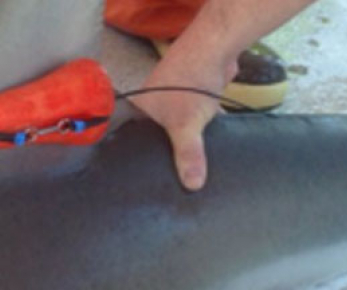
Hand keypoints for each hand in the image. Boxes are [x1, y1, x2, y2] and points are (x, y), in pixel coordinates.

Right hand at [130, 41, 237, 190]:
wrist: (215, 47)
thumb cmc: (190, 81)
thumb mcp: (186, 124)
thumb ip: (188, 155)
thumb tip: (192, 186)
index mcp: (138, 108)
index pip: (130, 140)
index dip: (134, 159)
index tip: (138, 181)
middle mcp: (152, 104)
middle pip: (155, 137)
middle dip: (164, 154)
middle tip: (167, 182)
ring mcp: (173, 99)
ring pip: (177, 129)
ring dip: (186, 143)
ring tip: (187, 171)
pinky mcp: (193, 96)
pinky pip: (195, 120)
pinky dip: (202, 131)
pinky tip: (208, 150)